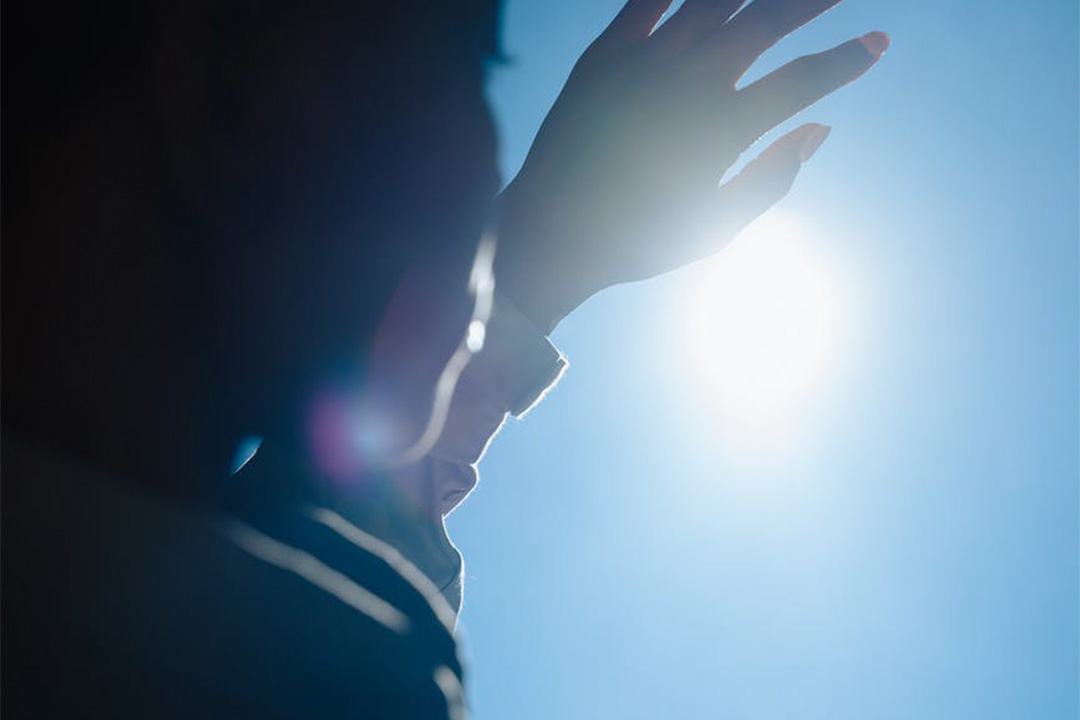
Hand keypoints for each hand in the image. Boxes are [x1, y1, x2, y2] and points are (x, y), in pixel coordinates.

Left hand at [496, 0, 887, 331]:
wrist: (549, 234)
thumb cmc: (637, 241)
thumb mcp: (713, 228)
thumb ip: (772, 181)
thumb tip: (820, 131)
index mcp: (721, 132)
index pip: (803, 82)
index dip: (847, 61)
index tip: (878, 43)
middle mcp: (687, 85)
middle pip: (766, 20)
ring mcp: (643, 63)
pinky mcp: (605, 55)